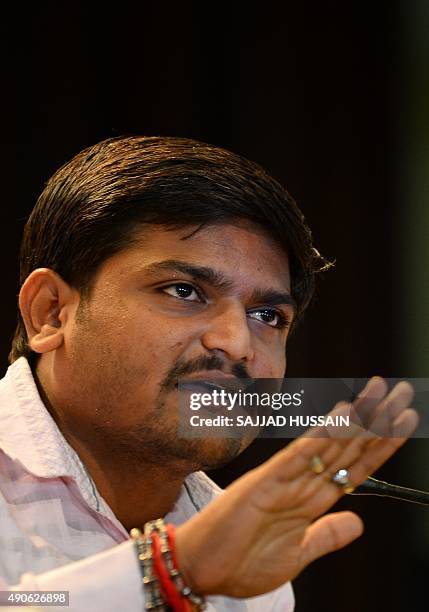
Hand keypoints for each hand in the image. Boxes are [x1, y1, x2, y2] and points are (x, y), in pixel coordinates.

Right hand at [175, 377, 417, 597]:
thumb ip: (327, 535)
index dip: (382, 444)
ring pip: (328, 444)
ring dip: (357, 419)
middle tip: (402, 391)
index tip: (404, 420)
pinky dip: (321, 436)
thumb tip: (359, 522)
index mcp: (311, 500)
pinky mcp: (265, 483)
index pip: (355, 465)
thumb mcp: (298, 555)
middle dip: (376, 420)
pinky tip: (342, 416)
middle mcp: (302, 482)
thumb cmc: (243, 563)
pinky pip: (299, 456)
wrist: (202, 570)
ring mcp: (284, 479)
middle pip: (347, 447)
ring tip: (380, 392)